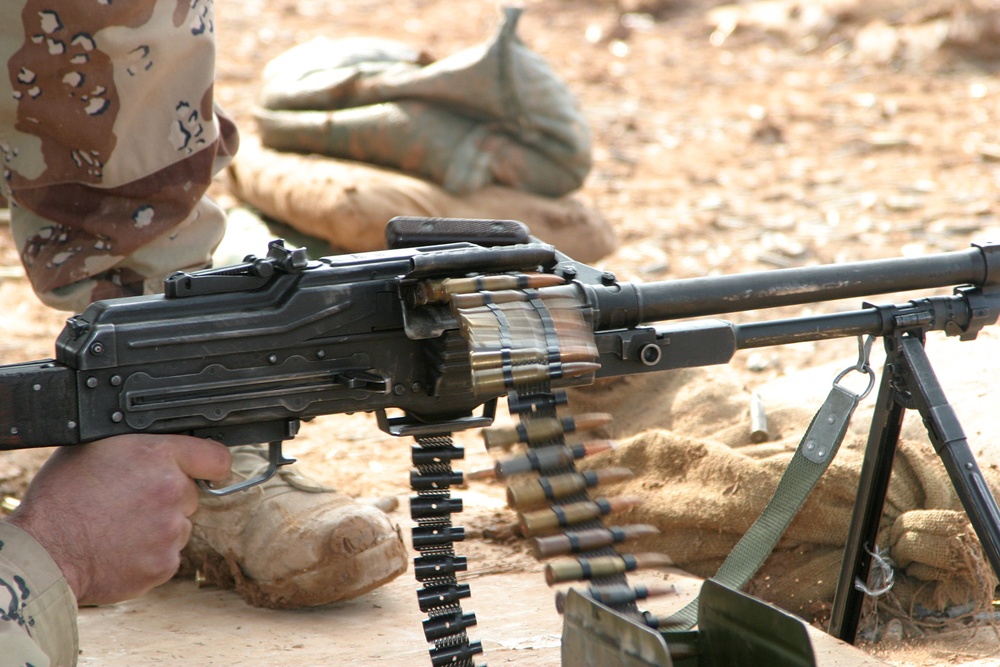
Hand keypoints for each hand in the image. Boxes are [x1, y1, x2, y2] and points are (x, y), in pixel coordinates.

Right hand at [6, 434, 230, 604]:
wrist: (46, 553)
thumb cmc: (62, 498)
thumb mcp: (96, 446)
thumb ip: (141, 443)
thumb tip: (162, 441)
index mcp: (158, 456)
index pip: (216, 457)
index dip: (209, 463)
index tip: (206, 470)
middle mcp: (172, 491)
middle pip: (191, 494)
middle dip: (169, 497)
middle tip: (131, 501)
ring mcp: (172, 531)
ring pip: (179, 525)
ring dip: (159, 526)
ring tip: (119, 526)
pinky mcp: (165, 564)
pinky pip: (167, 554)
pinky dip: (149, 553)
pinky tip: (120, 547)